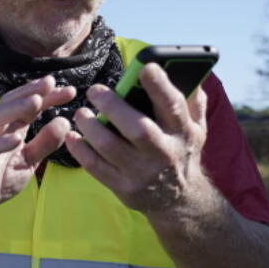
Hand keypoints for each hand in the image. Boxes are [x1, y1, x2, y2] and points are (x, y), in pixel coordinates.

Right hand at [0, 76, 75, 222]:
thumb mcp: (29, 160)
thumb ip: (45, 143)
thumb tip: (65, 122)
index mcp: (9, 129)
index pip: (28, 106)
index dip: (48, 96)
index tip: (70, 91)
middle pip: (9, 103)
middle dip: (30, 91)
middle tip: (51, 83)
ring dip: (15, 108)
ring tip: (36, 101)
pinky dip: (0, 143)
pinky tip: (17, 139)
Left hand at [65, 63, 212, 214]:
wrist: (178, 200)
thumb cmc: (181, 152)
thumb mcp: (196, 129)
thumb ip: (192, 102)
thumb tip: (188, 71)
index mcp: (182, 132)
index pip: (173, 107)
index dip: (160, 86)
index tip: (144, 67)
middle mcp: (163, 153)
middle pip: (137, 129)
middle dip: (114, 107)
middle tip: (94, 90)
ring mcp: (142, 172)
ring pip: (110, 148)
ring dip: (91, 127)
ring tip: (80, 113)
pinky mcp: (124, 188)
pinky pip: (95, 168)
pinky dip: (80, 150)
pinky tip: (72, 136)